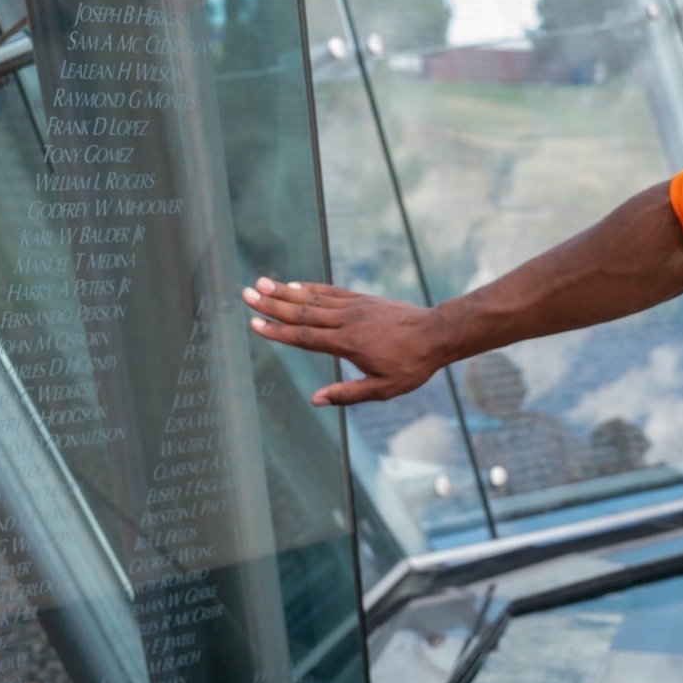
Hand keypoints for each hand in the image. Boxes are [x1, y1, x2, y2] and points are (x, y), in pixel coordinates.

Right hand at [241, 277, 448, 405]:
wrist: (437, 333)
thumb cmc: (412, 365)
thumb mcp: (383, 389)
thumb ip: (348, 394)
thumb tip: (316, 400)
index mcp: (348, 344)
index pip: (304, 337)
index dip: (277, 331)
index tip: (254, 325)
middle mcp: (347, 321)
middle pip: (302, 312)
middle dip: (271, 304)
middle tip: (246, 294)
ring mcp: (354, 306)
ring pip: (312, 298)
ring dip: (285, 291)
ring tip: (260, 283)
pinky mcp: (362, 299)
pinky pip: (330, 291)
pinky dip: (310, 287)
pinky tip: (294, 284)